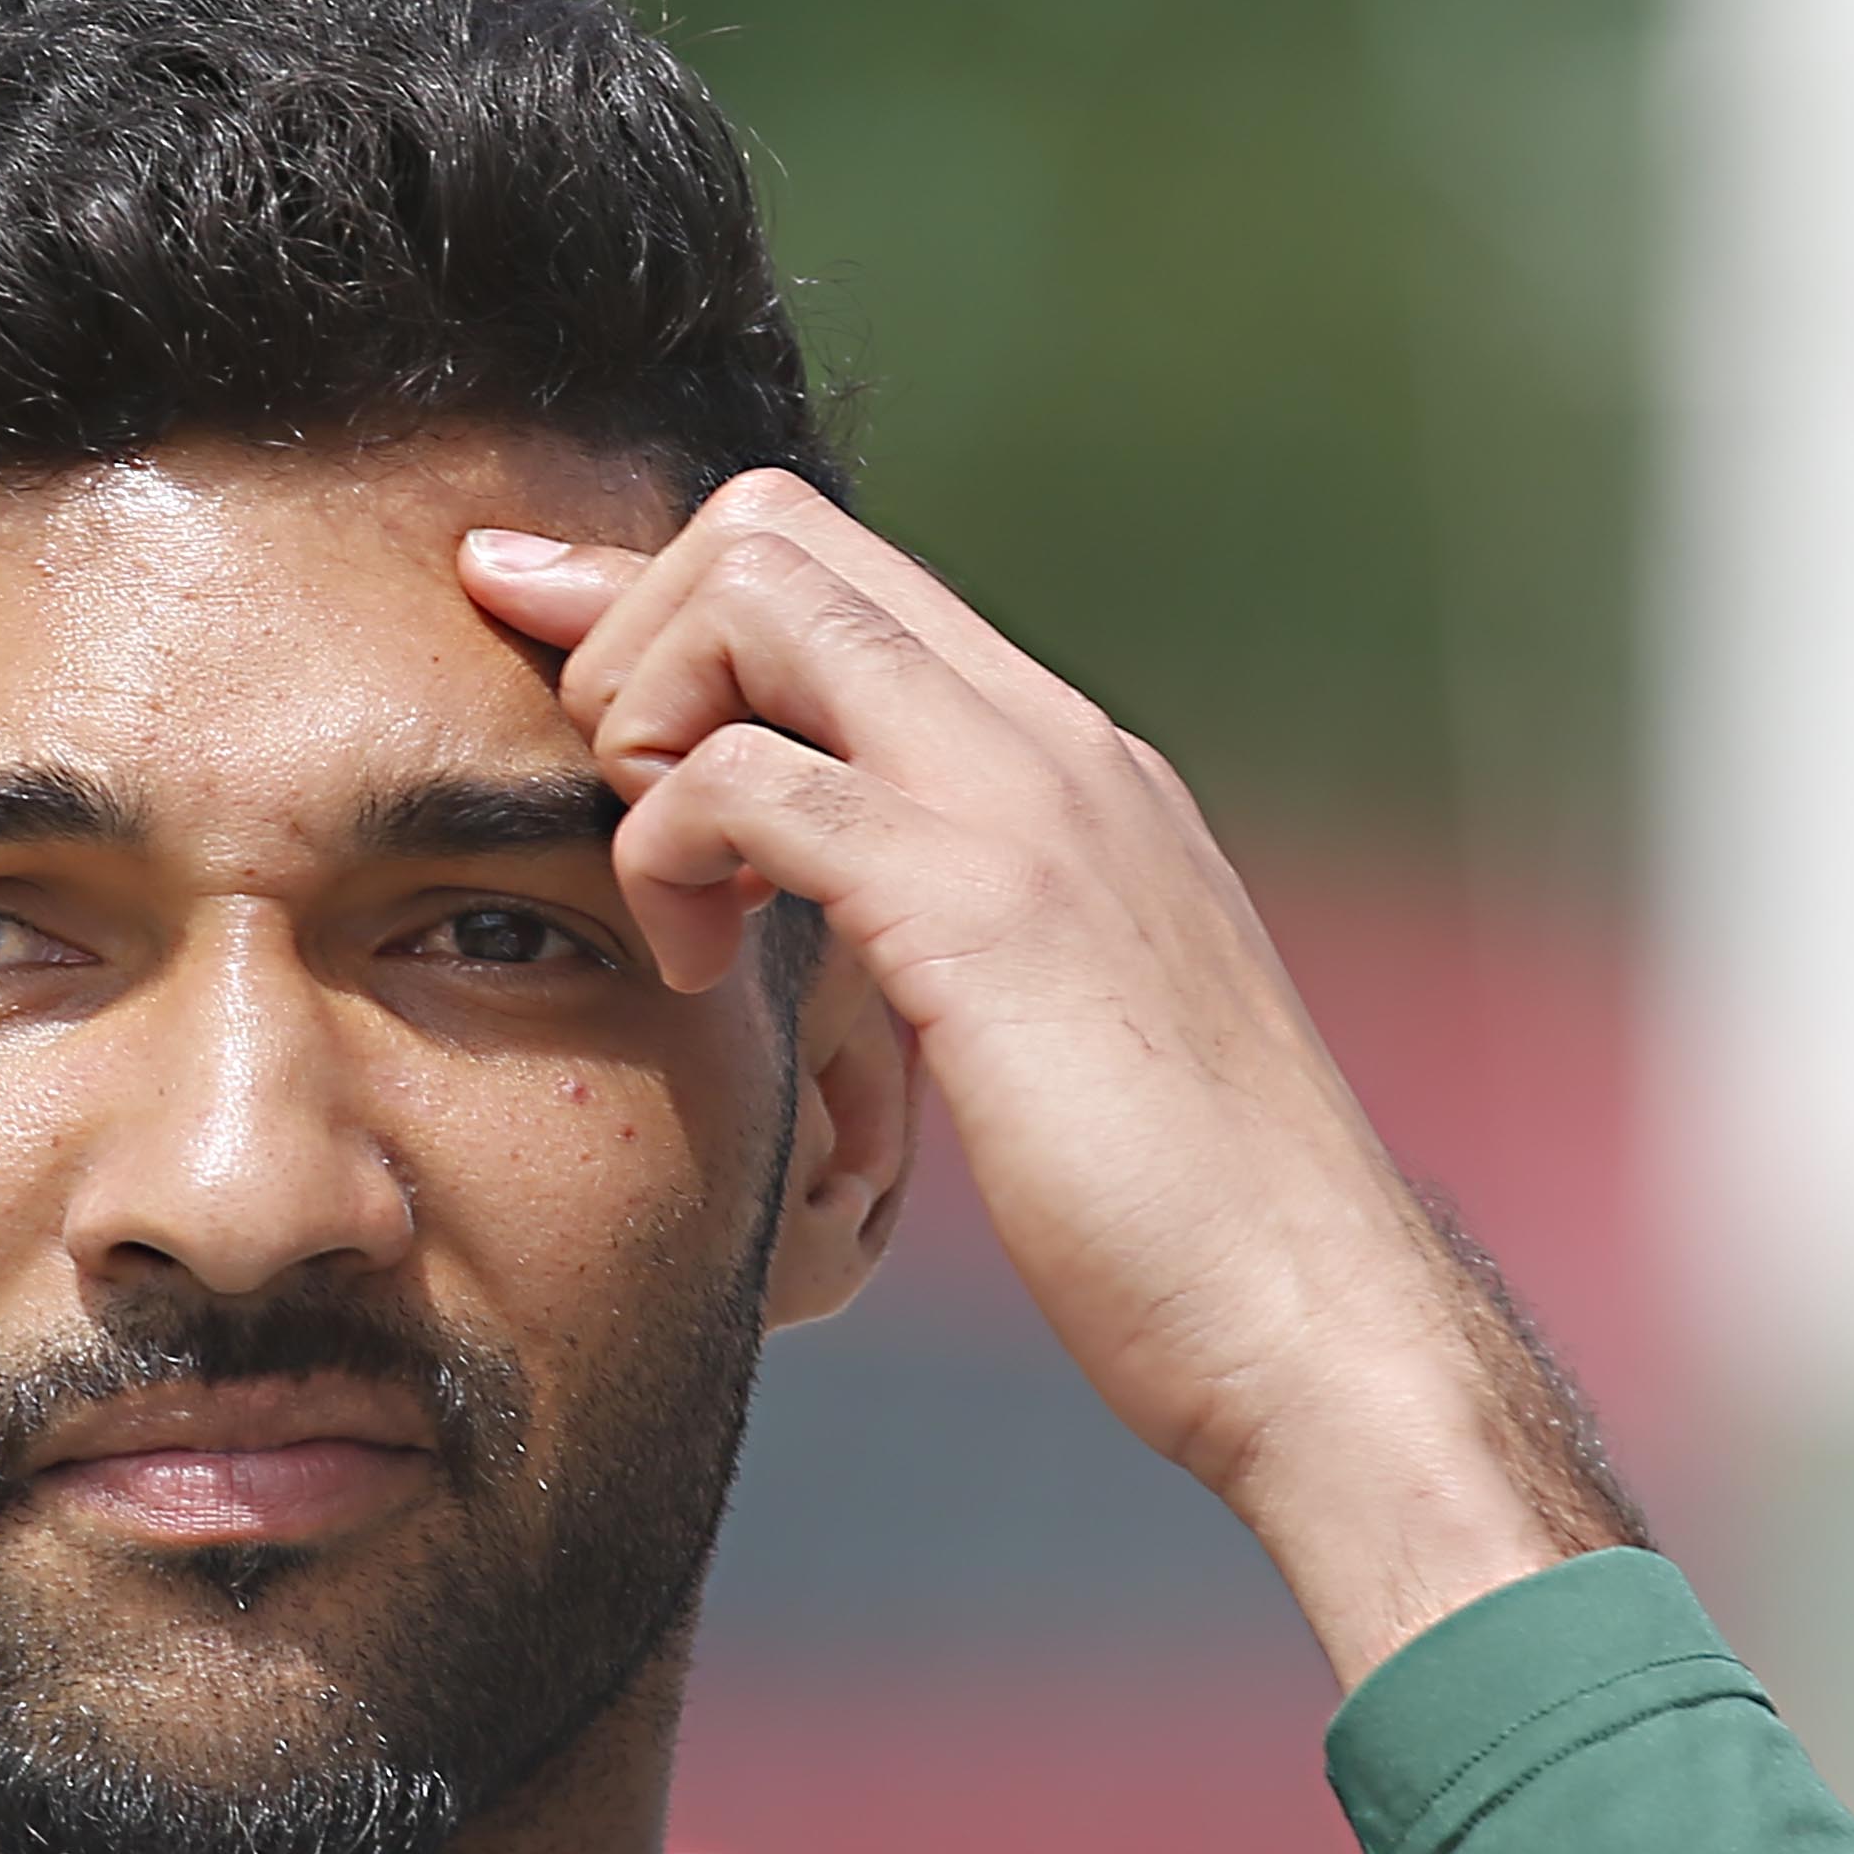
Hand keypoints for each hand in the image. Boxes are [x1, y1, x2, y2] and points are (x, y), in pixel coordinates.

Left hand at [458, 470, 1631, 1683]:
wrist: (1314, 1321)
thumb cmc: (1181, 1219)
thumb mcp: (1062, 1017)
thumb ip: (967, 921)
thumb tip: (850, 911)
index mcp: (1069, 760)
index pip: (834, 569)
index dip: (657, 590)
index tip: (538, 635)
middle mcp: (1050, 741)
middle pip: (772, 532)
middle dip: (630, 632)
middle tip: (612, 803)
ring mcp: (1025, 807)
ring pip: (754, 606)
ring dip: (642, 726)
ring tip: (665, 896)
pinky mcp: (982, 909)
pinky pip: (752, 782)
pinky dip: (670, 850)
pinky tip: (693, 970)